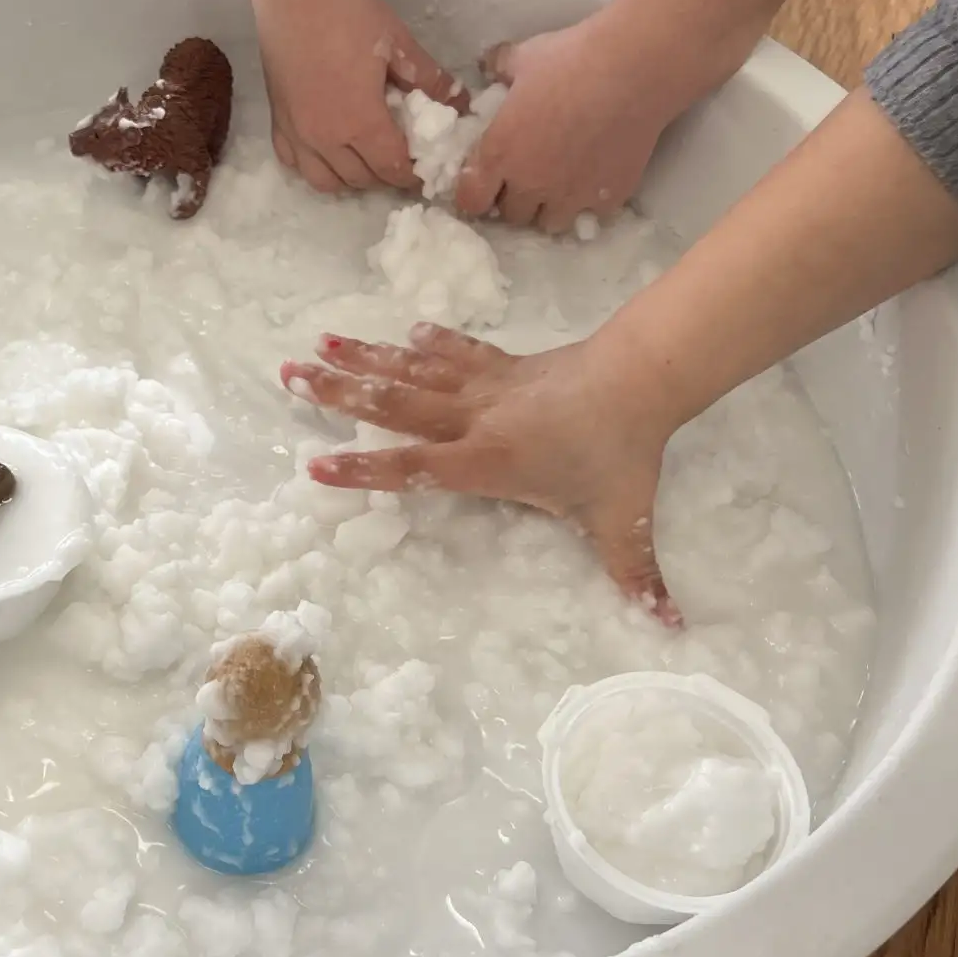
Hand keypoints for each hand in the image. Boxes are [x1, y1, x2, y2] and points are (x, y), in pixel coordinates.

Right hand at [256, 0, 466, 194]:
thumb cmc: (350, 12)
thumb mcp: (399, 45)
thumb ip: (431, 81)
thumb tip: (460, 103)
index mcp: (360, 123)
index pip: (394, 169)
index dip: (414, 174)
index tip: (426, 166)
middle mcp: (325, 139)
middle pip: (362, 179)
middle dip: (387, 175)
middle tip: (402, 157)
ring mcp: (297, 132)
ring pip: (326, 181)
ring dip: (351, 177)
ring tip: (367, 157)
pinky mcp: (277, 120)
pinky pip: (294, 163)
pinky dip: (315, 166)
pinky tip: (329, 150)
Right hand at [280, 326, 679, 619]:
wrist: (643, 377)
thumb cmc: (621, 454)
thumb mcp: (623, 522)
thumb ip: (635, 575)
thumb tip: (669, 624)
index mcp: (487, 461)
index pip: (412, 468)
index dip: (362, 468)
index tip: (314, 466)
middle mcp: (474, 420)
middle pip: (394, 404)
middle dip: (338, 392)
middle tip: (289, 376)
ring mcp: (486, 387)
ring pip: (413, 370)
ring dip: (364, 356)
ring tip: (317, 342)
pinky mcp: (504, 365)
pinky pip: (457, 351)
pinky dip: (428, 342)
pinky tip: (401, 332)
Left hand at [455, 16, 679, 232]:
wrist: (633, 69)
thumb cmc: (570, 59)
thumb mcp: (524, 57)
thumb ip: (500, 67)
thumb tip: (488, 66)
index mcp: (500, 153)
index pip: (471, 199)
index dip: (476, 192)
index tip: (486, 181)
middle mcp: (530, 184)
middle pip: (512, 214)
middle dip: (516, 198)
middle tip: (529, 175)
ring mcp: (570, 196)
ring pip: (550, 223)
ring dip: (550, 208)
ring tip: (562, 184)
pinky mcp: (607, 198)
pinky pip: (592, 215)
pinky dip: (591, 203)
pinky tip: (597, 178)